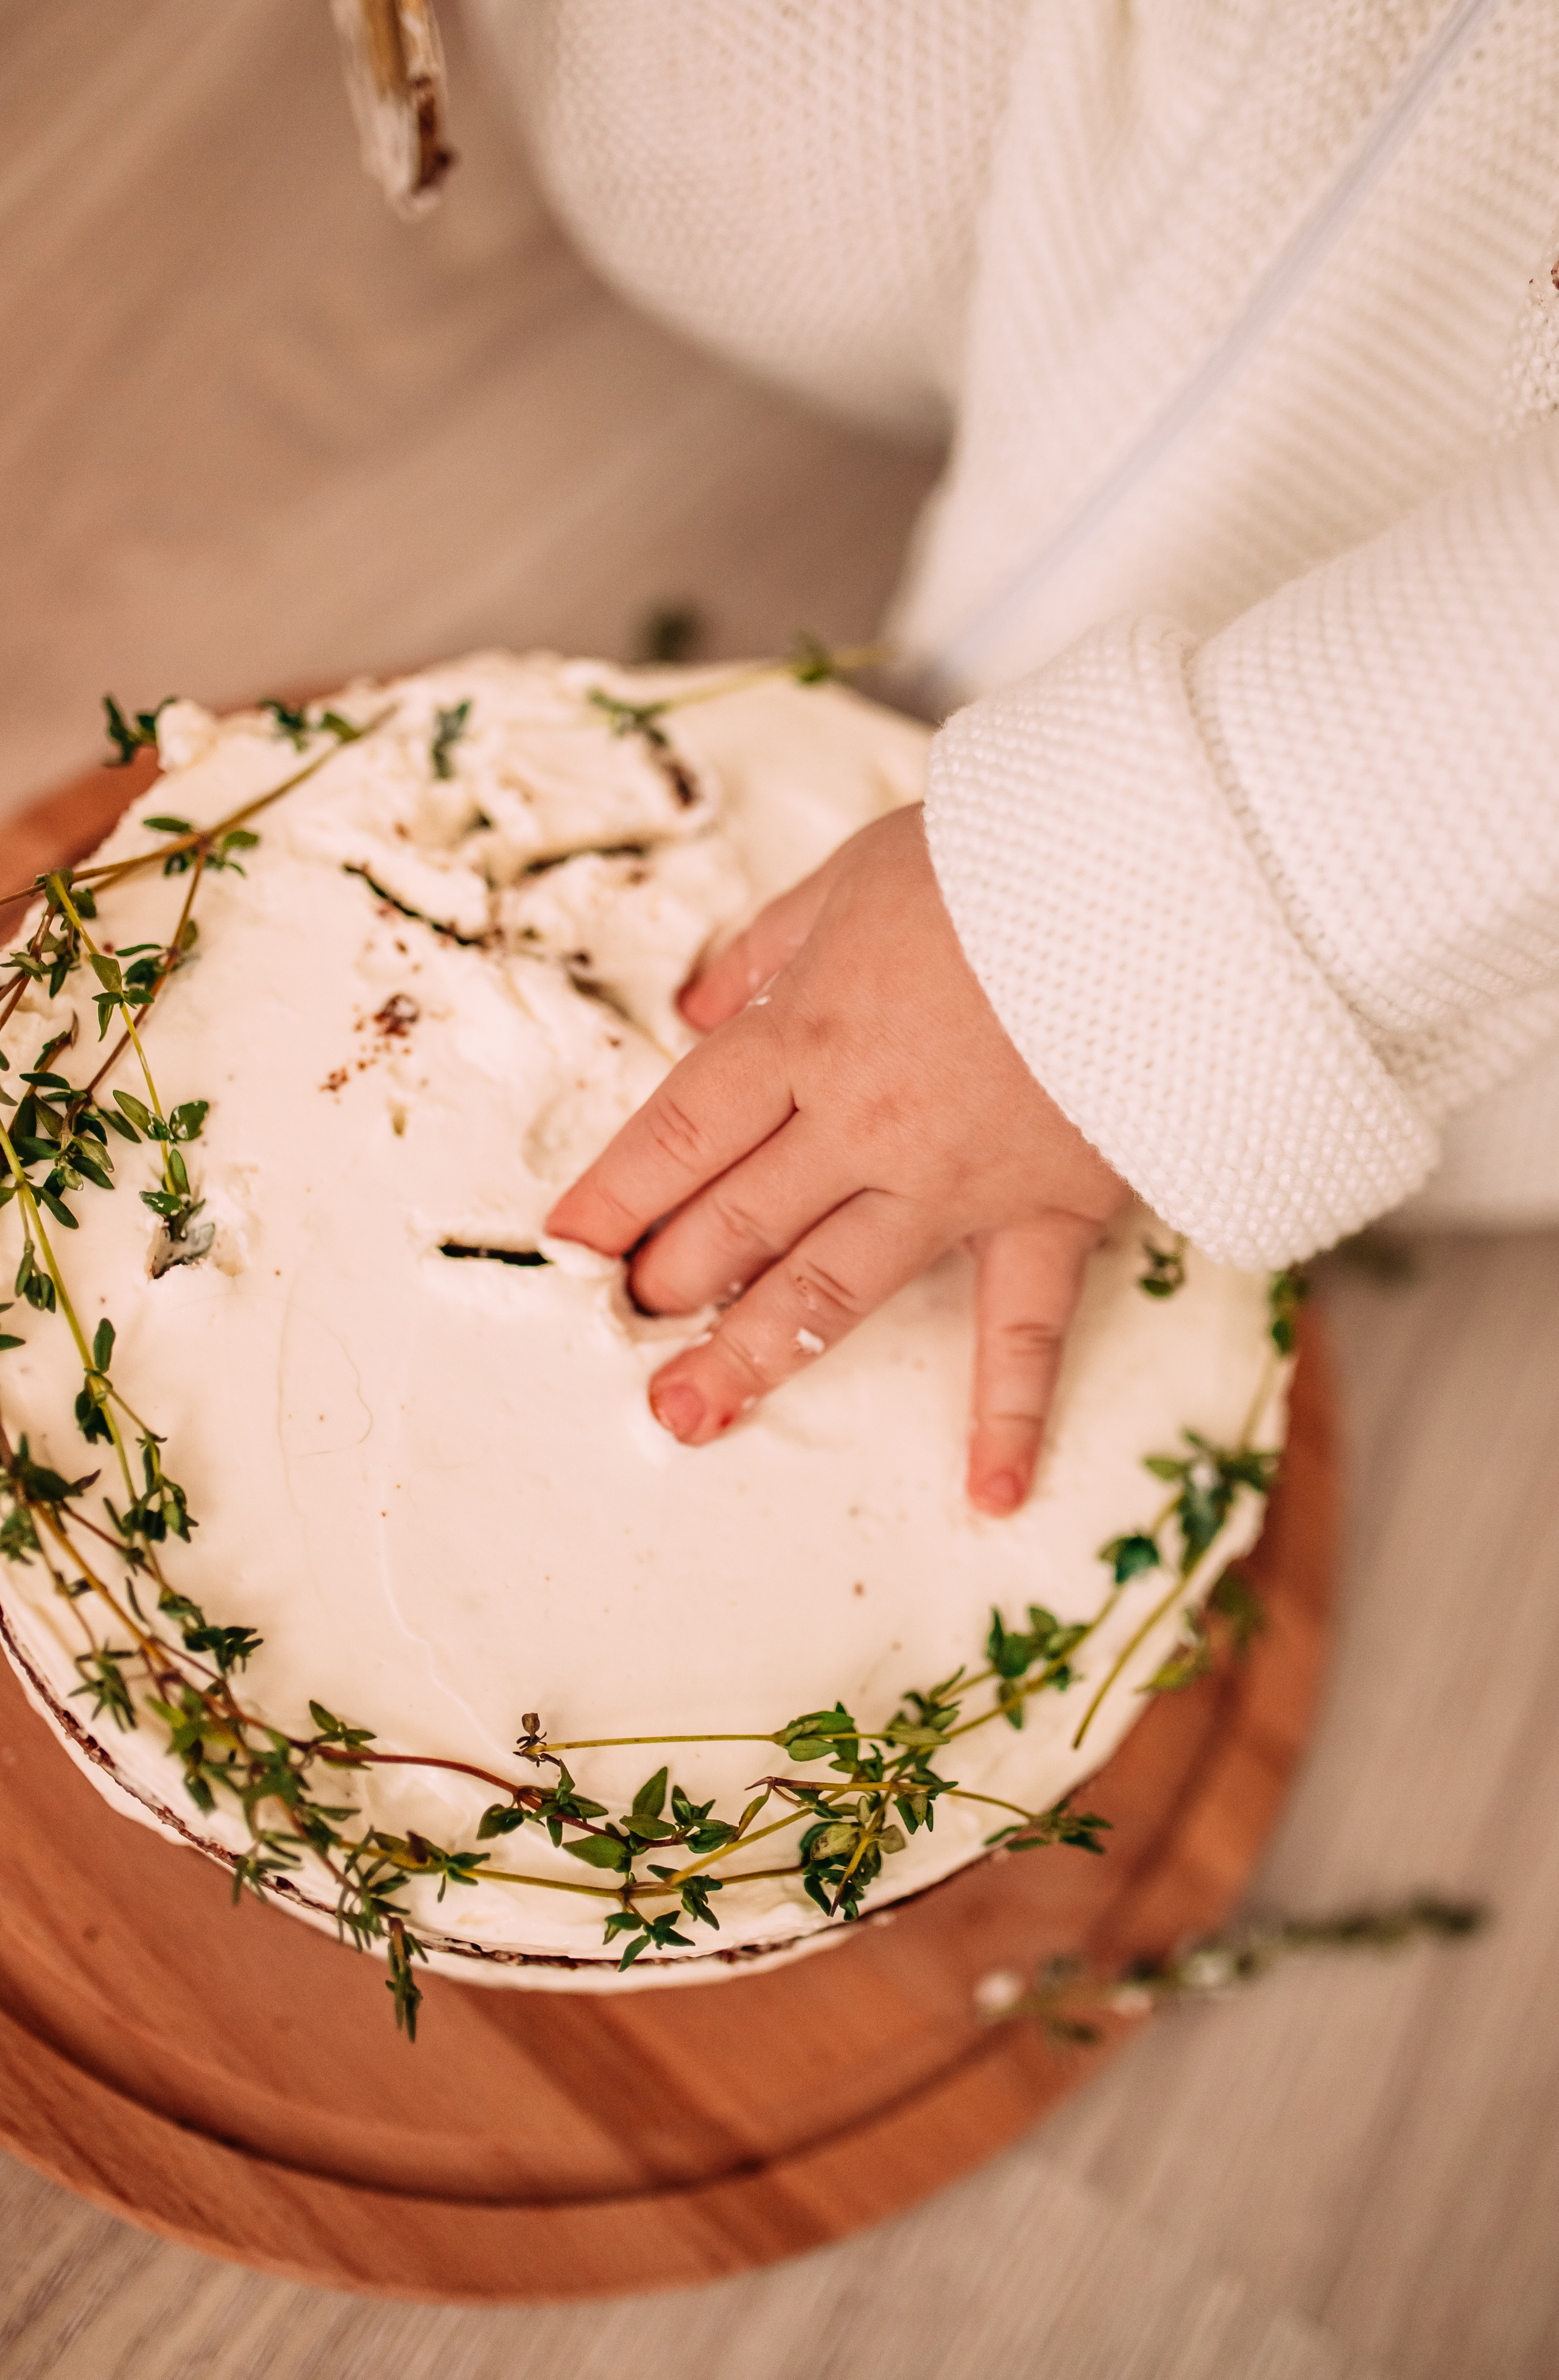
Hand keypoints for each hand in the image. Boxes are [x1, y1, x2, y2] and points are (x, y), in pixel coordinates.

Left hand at [546, 804, 1125, 1513]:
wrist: (1164, 882)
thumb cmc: (1013, 857)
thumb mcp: (864, 870)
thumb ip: (776, 943)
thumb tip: (701, 1004)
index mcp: (808, 1031)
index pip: (683, 1128)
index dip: (617, 1187)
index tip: (567, 1238)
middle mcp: (861, 1123)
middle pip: (736, 1216)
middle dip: (668, 1274)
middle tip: (621, 1328)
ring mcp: (953, 1182)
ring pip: (832, 1285)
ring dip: (754, 1354)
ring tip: (685, 1416)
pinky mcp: (1049, 1213)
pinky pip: (1025, 1329)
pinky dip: (1011, 1414)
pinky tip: (990, 1493)